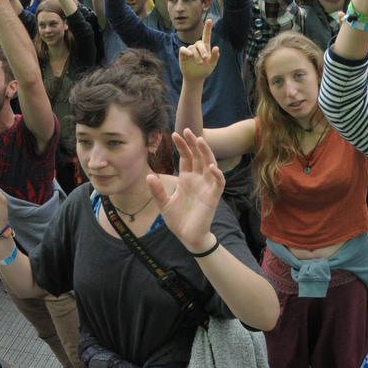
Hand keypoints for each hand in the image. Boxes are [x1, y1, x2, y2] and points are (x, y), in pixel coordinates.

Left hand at [147, 130, 224, 253]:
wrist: (188, 237)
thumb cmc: (178, 220)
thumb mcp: (164, 203)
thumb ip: (157, 190)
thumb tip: (149, 175)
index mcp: (186, 179)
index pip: (186, 158)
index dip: (182, 146)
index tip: (174, 134)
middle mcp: (198, 180)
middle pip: (198, 156)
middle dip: (194, 143)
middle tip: (188, 130)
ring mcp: (206, 187)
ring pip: (210, 164)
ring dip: (206, 153)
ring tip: (200, 141)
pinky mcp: (213, 197)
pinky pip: (218, 183)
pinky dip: (217, 174)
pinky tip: (210, 167)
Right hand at [177, 18, 218, 81]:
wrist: (195, 78)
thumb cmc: (205, 70)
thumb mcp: (212, 64)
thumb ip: (215, 56)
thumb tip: (216, 47)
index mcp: (205, 47)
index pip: (206, 35)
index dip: (207, 28)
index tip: (209, 20)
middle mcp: (197, 47)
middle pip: (199, 43)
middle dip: (203, 50)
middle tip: (205, 58)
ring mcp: (190, 50)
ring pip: (193, 48)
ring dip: (197, 55)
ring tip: (200, 63)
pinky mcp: (183, 54)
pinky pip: (183, 49)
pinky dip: (186, 51)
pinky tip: (190, 55)